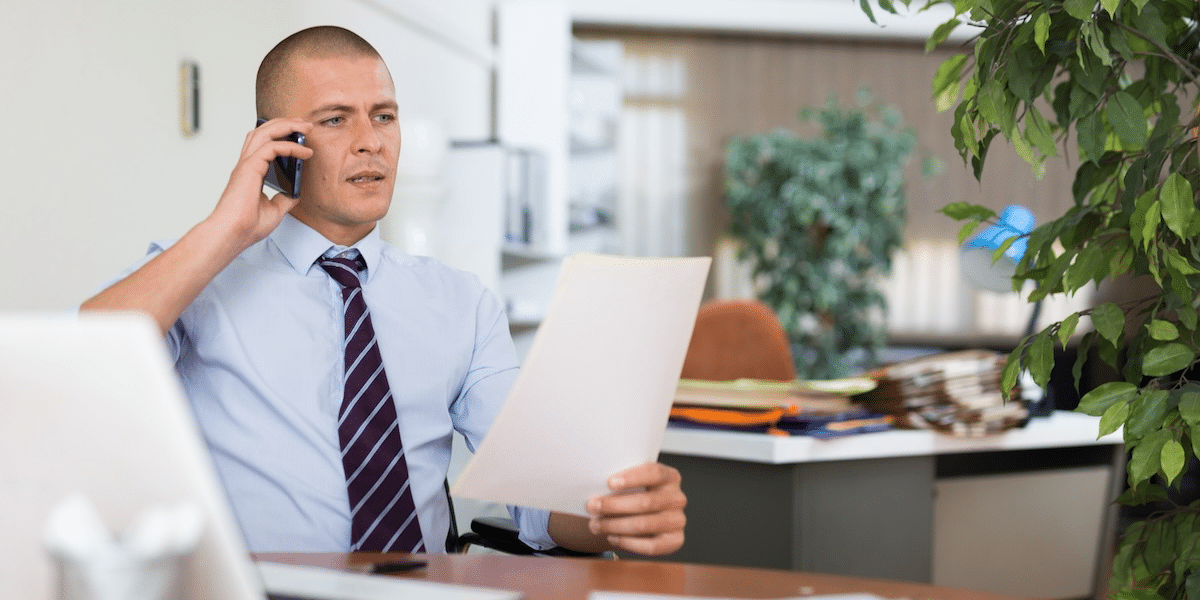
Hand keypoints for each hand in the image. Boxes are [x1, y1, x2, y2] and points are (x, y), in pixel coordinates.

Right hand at [211, 118, 312, 246]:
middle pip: (263, 132)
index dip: (281, 136)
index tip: (302, 138)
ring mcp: (246, 165)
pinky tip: (304, 152)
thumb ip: (284, 199)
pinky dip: (290, 146)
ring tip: (306, 127)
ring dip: (287, 126)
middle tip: (306, 125)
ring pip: (265, 132)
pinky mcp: (249, 168)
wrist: (233, 234)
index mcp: (250, 173)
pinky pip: (272, 148)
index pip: (263, 144)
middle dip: (285, 124)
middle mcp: (247, 165)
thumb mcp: (274, 210)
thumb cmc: (247, 227)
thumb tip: (295, 192)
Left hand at [586, 462, 686, 555]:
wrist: (642, 516)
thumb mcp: (631, 483)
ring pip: (644, 524)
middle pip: (646, 502)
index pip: (654, 472)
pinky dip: (628, 543)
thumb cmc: (634, 494)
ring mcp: (678, 520)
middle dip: (615, 505)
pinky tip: (612, 537)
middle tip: (592, 506)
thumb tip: (596, 489)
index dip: (632, 477)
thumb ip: (620, 483)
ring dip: (615, 525)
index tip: (609, 482)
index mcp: (670, 477)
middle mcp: (677, 498)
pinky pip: (651, 546)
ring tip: (596, 525)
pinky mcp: (675, 541)